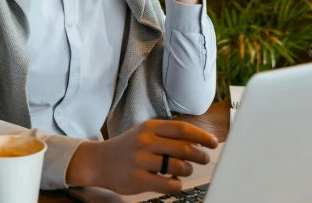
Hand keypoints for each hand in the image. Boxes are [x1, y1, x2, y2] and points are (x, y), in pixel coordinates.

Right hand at [66, 120, 217, 194]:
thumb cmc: (126, 148)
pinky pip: (169, 184)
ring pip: (179, 167)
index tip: (213, 142)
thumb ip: (167, 135)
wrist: (98, 161)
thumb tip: (198, 141)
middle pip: (184, 148)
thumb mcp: (144, 134)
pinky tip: (172, 181)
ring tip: (183, 170)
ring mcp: (141, 160)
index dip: (201, 135)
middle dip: (200, 155)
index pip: (182, 129)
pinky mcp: (138, 179)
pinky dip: (177, 184)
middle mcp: (145, 142)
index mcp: (149, 127)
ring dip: (187, 170)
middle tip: (204, 158)